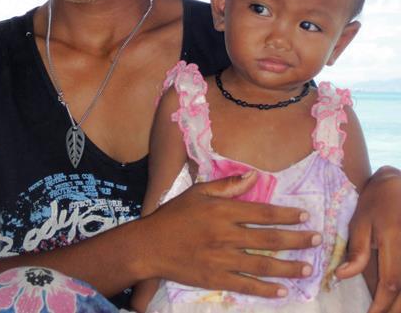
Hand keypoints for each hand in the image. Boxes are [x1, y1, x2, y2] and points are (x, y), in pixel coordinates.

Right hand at [140, 172, 320, 297]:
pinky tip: (283, 290)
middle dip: (297, 240)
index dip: (287, 215)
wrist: (150, 245)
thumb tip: (253, 176)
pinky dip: (266, 289)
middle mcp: (227, 234)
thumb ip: (227, 184)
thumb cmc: (174, 215)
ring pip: (262, 264)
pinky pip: (246, 285)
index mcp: (223, 210)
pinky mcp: (215, 278)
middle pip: (269, 239)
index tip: (305, 216)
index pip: (263, 212)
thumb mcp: (198, 191)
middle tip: (318, 241)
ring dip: (288, 267)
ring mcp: (222, 259)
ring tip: (308, 268)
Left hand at [336, 166, 400, 312]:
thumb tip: (342, 277)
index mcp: (394, 241)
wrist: (398, 185)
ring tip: (387, 311)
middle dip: (394, 309)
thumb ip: (356, 251)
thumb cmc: (375, 201)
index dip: (382, 304)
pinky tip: (397, 300)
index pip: (391, 282)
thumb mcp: (360, 222)